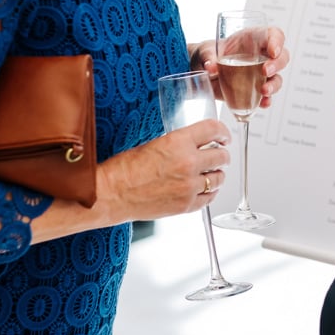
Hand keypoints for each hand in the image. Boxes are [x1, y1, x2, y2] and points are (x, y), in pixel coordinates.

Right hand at [98, 119, 231, 220]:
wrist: (110, 194)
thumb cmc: (125, 169)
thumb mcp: (155, 144)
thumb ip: (180, 143)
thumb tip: (197, 143)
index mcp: (178, 142)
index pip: (213, 130)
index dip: (223, 132)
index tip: (224, 136)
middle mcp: (188, 163)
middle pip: (221, 155)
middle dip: (221, 153)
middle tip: (219, 154)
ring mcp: (189, 186)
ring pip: (219, 178)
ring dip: (217, 173)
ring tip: (210, 173)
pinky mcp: (186, 205)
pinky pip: (210, 197)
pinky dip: (209, 192)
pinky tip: (204, 188)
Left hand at [189, 26, 289, 107]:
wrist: (200, 72)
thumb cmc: (208, 54)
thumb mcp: (205, 50)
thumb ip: (208, 56)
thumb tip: (210, 66)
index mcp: (253, 39)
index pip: (273, 35)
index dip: (277, 41)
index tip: (273, 51)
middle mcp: (261, 56)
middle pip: (281, 57)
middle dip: (277, 64)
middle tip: (265, 71)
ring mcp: (260, 75)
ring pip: (277, 78)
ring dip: (274, 85)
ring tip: (264, 91)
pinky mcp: (254, 90)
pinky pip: (266, 96)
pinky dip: (266, 100)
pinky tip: (262, 103)